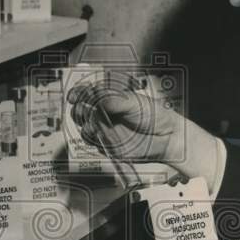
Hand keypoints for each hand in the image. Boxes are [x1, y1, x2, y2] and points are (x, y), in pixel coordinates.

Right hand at [66, 81, 180, 161]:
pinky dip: (93, 139)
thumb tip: (97, 97)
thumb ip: (114, 100)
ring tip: (93, 124)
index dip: (78, 93)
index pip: (88, 94)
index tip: (74, 96)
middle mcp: (105, 114)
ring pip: (85, 127)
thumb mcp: (134, 102)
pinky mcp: (108, 146)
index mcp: (110, 99)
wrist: (166, 138)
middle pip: (82, 111)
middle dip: (78, 110)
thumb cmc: (154, 116)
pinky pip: (94, 143)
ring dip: (85, 125)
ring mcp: (105, 130)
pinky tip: (99, 135)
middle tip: (83, 109)